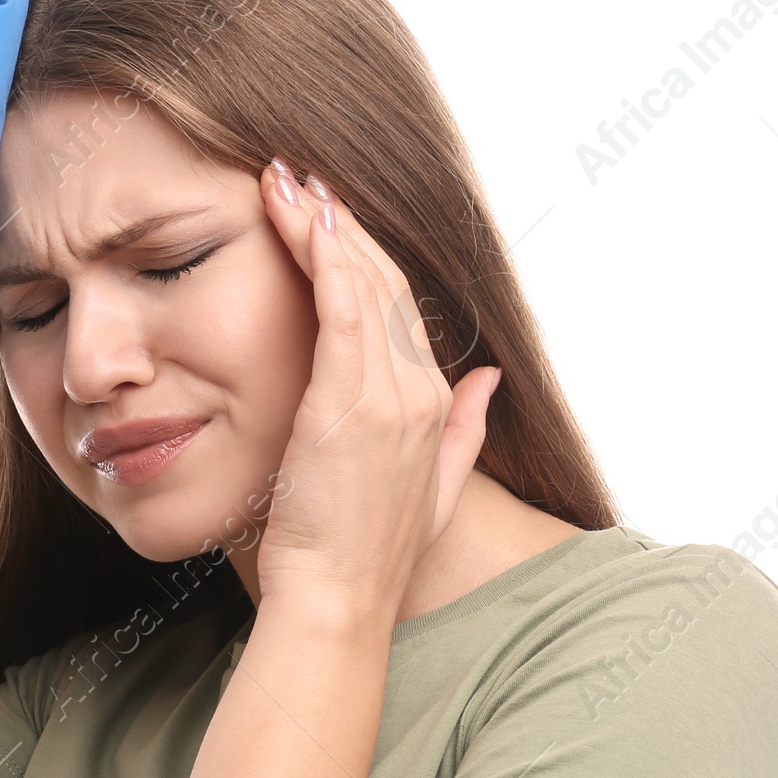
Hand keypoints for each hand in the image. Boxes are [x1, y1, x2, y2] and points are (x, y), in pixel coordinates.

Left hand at [252, 159, 503, 626]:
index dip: (365, 256)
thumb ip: (466, 430)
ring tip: (288, 179)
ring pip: (363, 286)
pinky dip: (327, 260)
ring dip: (324, 226)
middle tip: (301, 176)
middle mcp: (419, 392)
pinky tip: (307, 218)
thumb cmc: (365, 556)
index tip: (330, 215)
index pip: (401, 309)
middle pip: (385, 284)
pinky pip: (343, 312)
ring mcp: (390, 397)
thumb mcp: (433, 490)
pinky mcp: (351, 405)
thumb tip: (489, 379)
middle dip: (342, 225)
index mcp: (435, 406)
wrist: (339, 601)